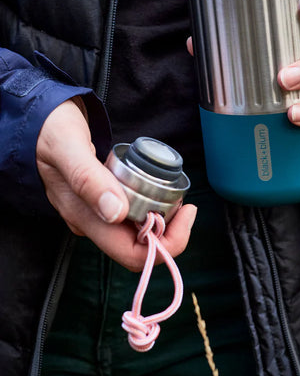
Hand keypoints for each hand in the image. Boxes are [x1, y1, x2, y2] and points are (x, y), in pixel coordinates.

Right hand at [36, 97, 196, 270]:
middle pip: (139, 248)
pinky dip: (152, 208)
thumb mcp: (68, 146)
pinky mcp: (102, 203)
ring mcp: (96, 213)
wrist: (38, 121)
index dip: (166, 243)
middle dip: (169, 232)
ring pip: (137, 233)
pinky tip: (158, 191)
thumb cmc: (51, 130)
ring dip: (162, 221)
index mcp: (83, 217)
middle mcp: (91, 222)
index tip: (185, 211)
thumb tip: (116, 213)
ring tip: (175, 196)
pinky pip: (132, 217)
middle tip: (184, 203)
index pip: (132, 254)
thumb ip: (88, 178)